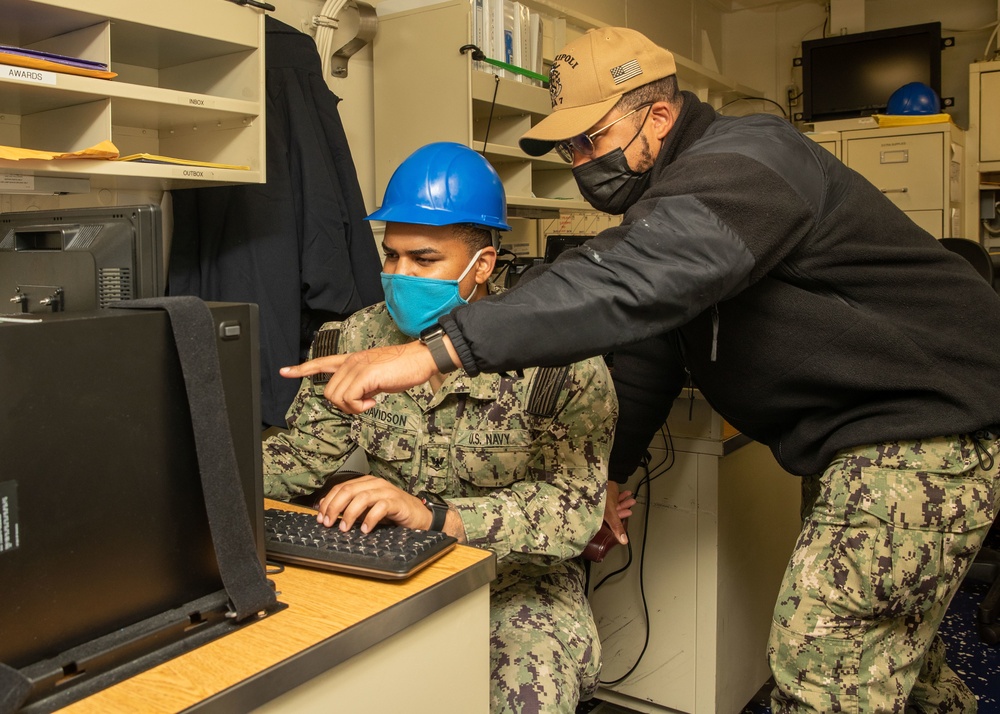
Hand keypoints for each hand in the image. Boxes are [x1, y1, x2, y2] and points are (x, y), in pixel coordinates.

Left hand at [280, 341, 437, 413]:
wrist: (420, 359)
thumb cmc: (403, 368)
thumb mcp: (376, 376)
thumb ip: (361, 383)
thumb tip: (356, 398)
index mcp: (352, 360)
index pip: (321, 362)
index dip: (301, 369)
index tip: (285, 371)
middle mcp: (351, 361)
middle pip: (329, 392)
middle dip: (344, 405)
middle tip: (363, 404)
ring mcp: (357, 367)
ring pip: (337, 397)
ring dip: (353, 407)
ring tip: (369, 401)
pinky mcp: (365, 375)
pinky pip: (350, 399)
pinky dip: (360, 406)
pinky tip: (373, 401)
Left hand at [315, 474, 431, 532]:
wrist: (418, 516)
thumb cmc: (393, 513)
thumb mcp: (368, 510)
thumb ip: (352, 509)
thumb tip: (329, 515)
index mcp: (366, 483)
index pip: (340, 487)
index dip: (328, 502)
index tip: (320, 516)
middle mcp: (375, 484)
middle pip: (348, 490)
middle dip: (334, 507)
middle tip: (328, 523)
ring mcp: (386, 491)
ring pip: (362, 497)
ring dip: (349, 513)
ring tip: (344, 528)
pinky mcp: (397, 502)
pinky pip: (380, 507)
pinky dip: (370, 519)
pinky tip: (365, 529)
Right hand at [604, 480, 635, 544]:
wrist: (595, 482)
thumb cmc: (600, 499)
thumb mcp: (611, 514)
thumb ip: (617, 526)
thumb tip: (624, 541)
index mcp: (601, 517)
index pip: (612, 521)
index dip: (621, 518)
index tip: (629, 513)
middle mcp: (602, 510)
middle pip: (615, 512)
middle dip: (624, 508)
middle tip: (631, 505)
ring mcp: (604, 502)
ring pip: (616, 503)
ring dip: (624, 502)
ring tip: (632, 499)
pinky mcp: (606, 494)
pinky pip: (615, 496)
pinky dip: (621, 495)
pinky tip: (627, 493)